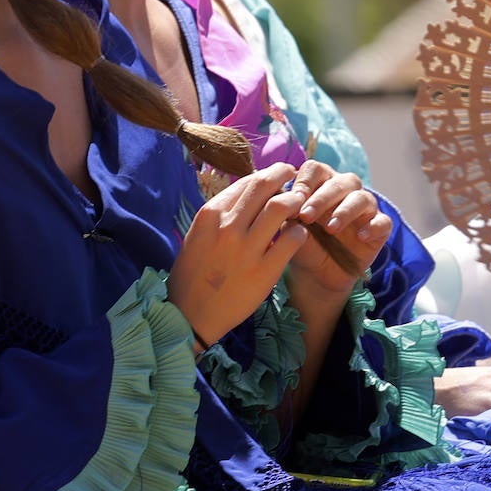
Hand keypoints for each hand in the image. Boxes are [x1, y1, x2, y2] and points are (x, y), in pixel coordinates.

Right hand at [169, 163, 308, 347]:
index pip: (245, 182)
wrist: (189, 316)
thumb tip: (246, 194)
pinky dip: (300, 231)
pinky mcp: (264, 271)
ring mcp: (246, 249)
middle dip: (282, 174)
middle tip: (293, 175)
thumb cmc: (192, 275)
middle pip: (264, 185)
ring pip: (281, 206)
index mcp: (210, 215)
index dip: (265, 175)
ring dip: (295, 200)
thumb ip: (220, 215)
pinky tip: (299, 234)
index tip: (275, 176)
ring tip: (300, 203)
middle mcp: (228, 227)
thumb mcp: (197, 236)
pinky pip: (292, 240)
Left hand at [287, 160, 391, 294]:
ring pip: (362, 198)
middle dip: (321, 199)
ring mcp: (365, 207)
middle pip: (339, 182)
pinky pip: (383, 222)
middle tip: (306, 217)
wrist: (317, 273)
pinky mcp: (379, 227)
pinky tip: (360, 236)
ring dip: (345, 211)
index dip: (304, 183)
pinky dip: (373, 227)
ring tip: (331, 228)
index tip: (293, 201)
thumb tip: (278, 199)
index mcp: (321, 182)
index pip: (315, 169)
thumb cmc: (302, 243)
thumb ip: (285, 212)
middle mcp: (345, 189)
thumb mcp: (289, 228)